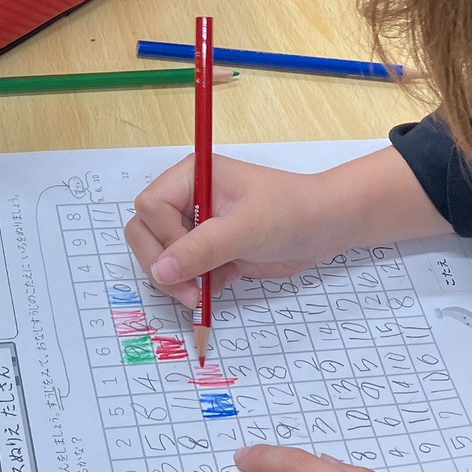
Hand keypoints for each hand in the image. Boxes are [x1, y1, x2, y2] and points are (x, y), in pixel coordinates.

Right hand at [126, 147, 447, 307]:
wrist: (327, 227)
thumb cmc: (291, 212)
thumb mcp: (246, 228)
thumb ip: (202, 249)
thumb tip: (161, 271)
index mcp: (191, 176)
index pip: (150, 207)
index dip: (165, 236)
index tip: (194, 254)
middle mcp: (188, 198)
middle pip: (145, 233)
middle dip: (161, 265)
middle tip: (188, 292)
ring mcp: (198, 226)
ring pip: (161, 257)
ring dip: (177, 280)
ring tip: (203, 296)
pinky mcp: (210, 251)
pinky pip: (185, 272)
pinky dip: (196, 285)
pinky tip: (224, 282)